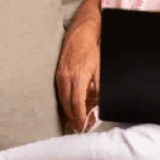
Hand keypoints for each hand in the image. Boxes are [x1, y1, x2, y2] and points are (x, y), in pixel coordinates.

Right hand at [55, 0, 105, 131]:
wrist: (81, 32)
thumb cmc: (93, 48)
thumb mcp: (100, 67)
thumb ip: (99, 85)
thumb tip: (98, 101)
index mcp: (79, 76)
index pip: (77, 102)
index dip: (80, 116)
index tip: (83, 125)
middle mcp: (67, 77)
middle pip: (68, 103)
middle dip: (73, 117)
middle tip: (79, 128)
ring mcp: (61, 75)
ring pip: (62, 98)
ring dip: (68, 111)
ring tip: (74, 122)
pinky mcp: (58, 72)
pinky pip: (60, 91)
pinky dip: (64, 101)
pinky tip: (69, 107)